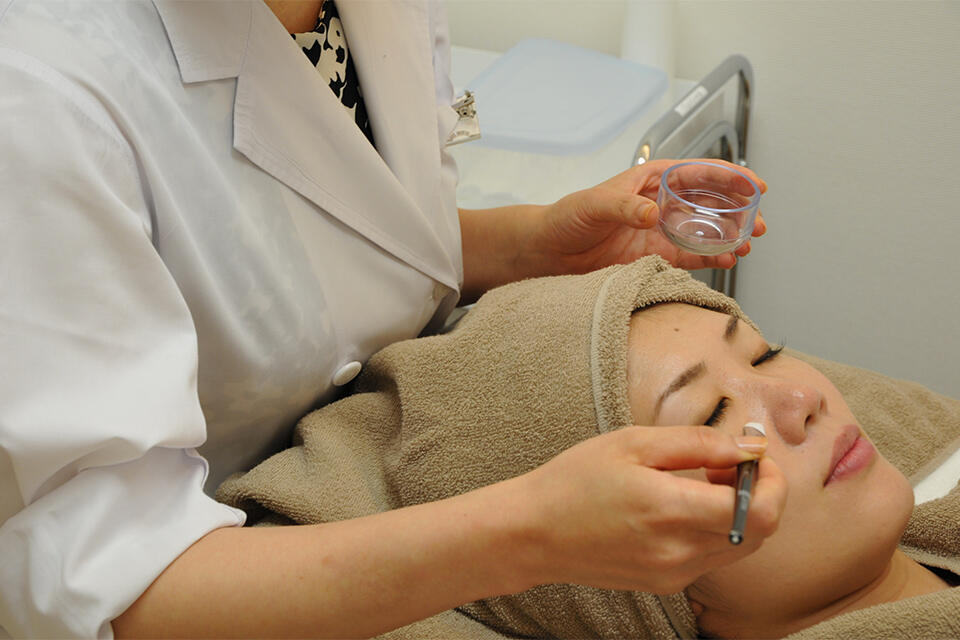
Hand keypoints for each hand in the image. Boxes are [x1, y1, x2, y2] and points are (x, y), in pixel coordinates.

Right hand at [511, 426, 785, 593]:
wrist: (534, 533)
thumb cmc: (576, 480)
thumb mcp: (633, 442)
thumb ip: (698, 443)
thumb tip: (749, 448)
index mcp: (670, 510)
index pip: (759, 511)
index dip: (772, 481)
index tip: (756, 457)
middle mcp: (679, 552)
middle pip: (759, 532)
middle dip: (759, 493)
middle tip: (728, 464)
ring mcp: (674, 574)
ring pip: (740, 546)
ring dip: (739, 512)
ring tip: (702, 481)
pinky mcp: (667, 584)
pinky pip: (713, 557)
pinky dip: (716, 529)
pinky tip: (683, 506)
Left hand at [523, 159, 767, 273]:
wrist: (551, 250)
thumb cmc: (568, 217)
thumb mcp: (594, 204)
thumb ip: (625, 207)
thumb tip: (654, 213)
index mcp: (651, 180)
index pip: (698, 173)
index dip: (729, 177)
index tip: (754, 184)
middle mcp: (662, 202)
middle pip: (710, 202)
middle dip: (739, 210)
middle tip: (760, 223)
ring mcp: (662, 229)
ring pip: (706, 229)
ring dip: (730, 236)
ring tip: (748, 244)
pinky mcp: (656, 254)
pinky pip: (690, 255)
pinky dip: (710, 257)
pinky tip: (727, 260)